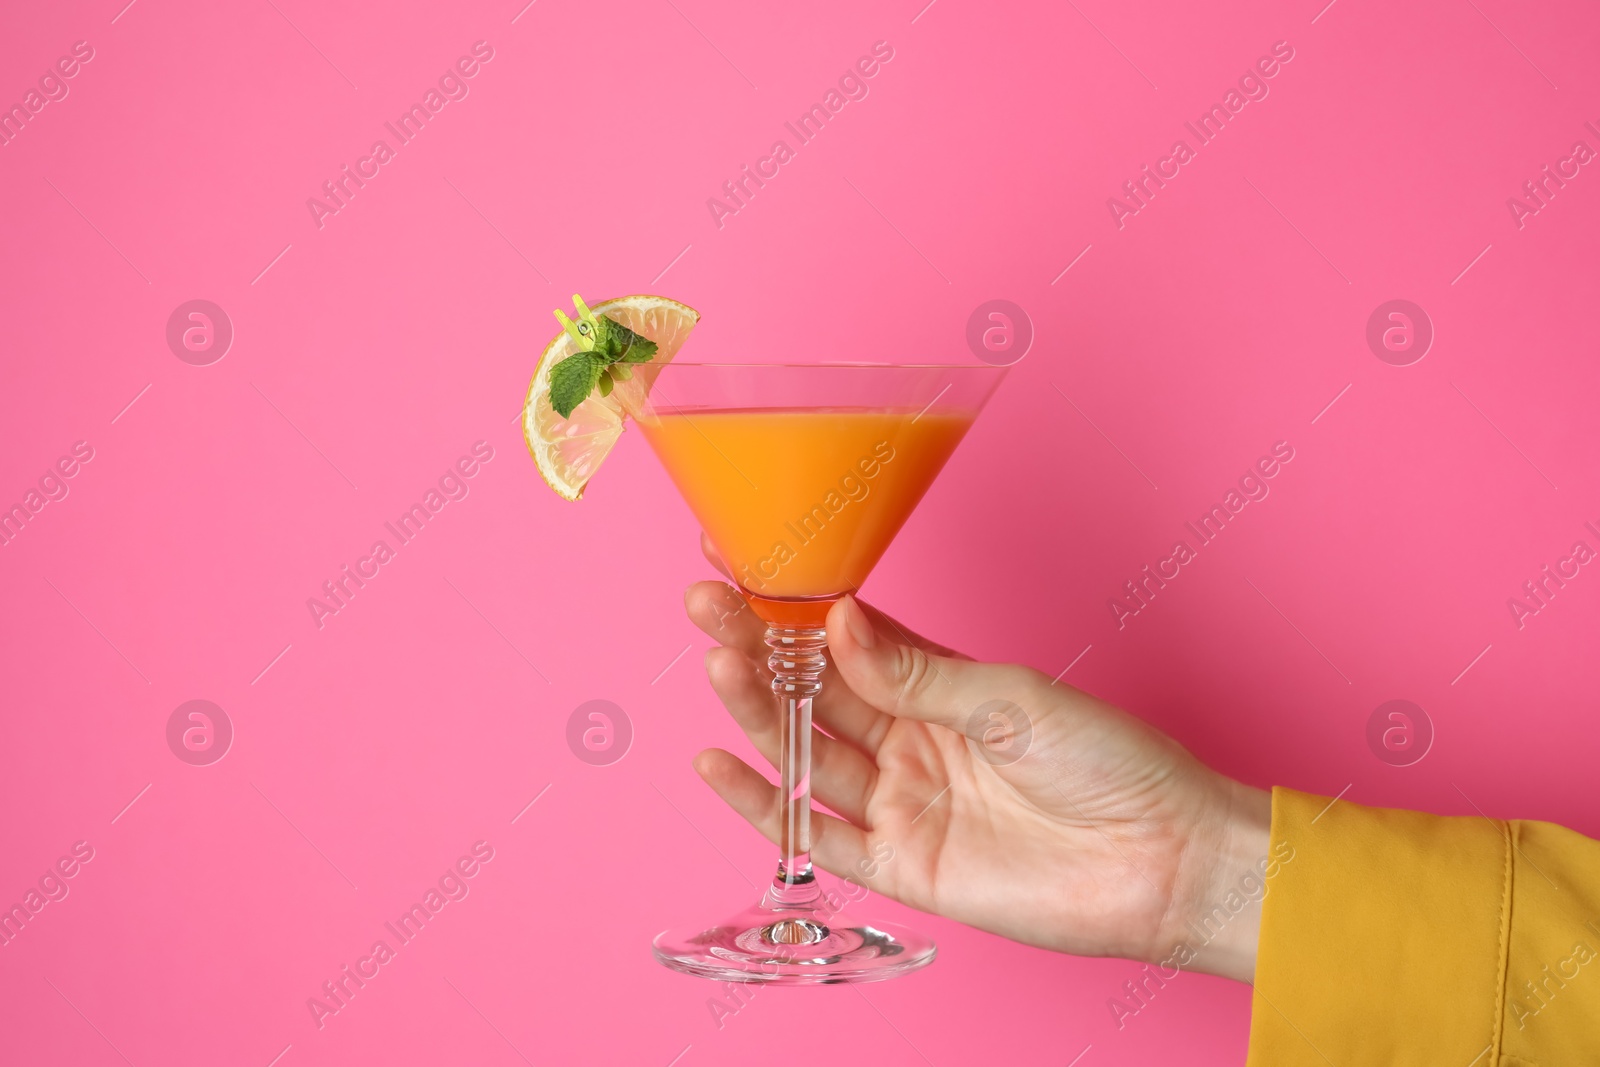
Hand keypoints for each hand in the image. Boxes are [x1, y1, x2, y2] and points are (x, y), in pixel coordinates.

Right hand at [684, 550, 1270, 981]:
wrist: (1164, 857)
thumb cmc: (1109, 762)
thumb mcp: (1010, 698)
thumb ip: (915, 673)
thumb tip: (837, 622)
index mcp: (940, 686)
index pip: (846, 641)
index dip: (792, 608)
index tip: (741, 571)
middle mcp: (910, 740)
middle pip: (815, 692)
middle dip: (759, 650)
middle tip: (707, 611)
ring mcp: (902, 802)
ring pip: (808, 754)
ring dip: (758, 712)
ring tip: (716, 669)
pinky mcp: (903, 863)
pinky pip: (819, 836)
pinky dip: (767, 804)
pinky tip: (721, 765)